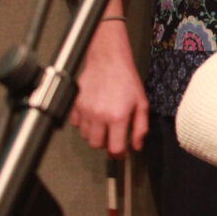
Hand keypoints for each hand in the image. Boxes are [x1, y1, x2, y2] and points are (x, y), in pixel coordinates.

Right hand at [69, 20, 148, 157]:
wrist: (108, 61)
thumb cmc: (126, 80)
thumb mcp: (141, 104)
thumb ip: (140, 127)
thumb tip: (136, 146)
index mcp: (117, 117)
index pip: (114, 148)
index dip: (119, 154)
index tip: (120, 153)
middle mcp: (99, 116)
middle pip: (96, 145)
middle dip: (105, 144)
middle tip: (112, 136)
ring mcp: (84, 111)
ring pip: (84, 136)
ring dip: (94, 134)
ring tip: (103, 124)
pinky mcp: (74, 104)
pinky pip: (75, 124)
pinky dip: (83, 124)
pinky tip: (92, 115)